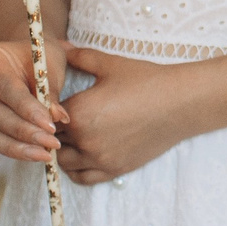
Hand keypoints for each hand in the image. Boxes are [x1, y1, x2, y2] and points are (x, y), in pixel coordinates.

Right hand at [0, 39, 68, 183]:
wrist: (19, 56)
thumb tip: (57, 118)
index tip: (50, 125)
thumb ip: (50, 90)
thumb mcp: (49, 63)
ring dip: (12, 148)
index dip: (27, 108)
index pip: (5, 86)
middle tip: (51, 144)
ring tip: (42, 155)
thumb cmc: (36, 58)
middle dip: (23, 132)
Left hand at [58, 48, 195, 184]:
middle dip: (53, 130)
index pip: (46, 117)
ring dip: (63, 151)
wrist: (180, 103)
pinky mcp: (114, 169)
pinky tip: (82, 155)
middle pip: (51, 141)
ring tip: (72, 138)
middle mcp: (85, 140)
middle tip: (62, 120)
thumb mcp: (110, 64)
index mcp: (78, 113)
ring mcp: (100, 158)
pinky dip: (77, 169)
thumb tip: (61, 48)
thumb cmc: (146, 80)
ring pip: (63, 162)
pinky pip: (82, 178)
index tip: (54, 104)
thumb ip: (80, 57)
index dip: (47, 110)